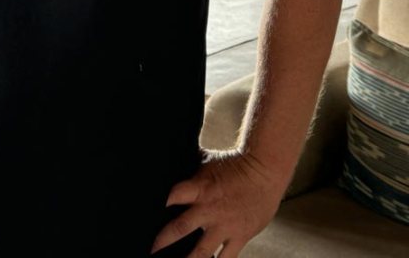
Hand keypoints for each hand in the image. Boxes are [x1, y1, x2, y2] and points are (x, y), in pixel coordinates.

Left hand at [149, 149, 285, 257]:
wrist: (265, 171)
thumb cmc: (235, 163)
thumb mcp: (208, 162)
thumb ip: (191, 173)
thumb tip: (171, 163)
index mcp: (200, 188)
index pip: (171, 197)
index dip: (157, 205)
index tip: (143, 214)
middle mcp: (209, 210)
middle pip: (179, 229)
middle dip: (162, 241)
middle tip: (150, 250)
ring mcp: (224, 226)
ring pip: (201, 253)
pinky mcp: (239, 236)